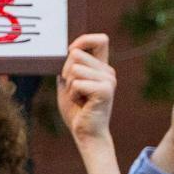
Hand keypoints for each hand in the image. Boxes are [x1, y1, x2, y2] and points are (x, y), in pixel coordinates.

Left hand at [56, 33, 117, 148]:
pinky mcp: (105, 91)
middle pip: (76, 54)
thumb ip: (68, 67)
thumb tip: (64, 50)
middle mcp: (108, 71)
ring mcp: (109, 80)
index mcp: (101, 67)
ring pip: (74, 69)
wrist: (86, 133)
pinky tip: (82, 104)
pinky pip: (76, 84)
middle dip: (66, 72)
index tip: (70, 51)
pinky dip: (72, 95)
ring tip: (79, 98)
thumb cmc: (76, 110)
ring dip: (69, 86)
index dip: (83, 40)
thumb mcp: (68, 83)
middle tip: (75, 90)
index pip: (101, 40)